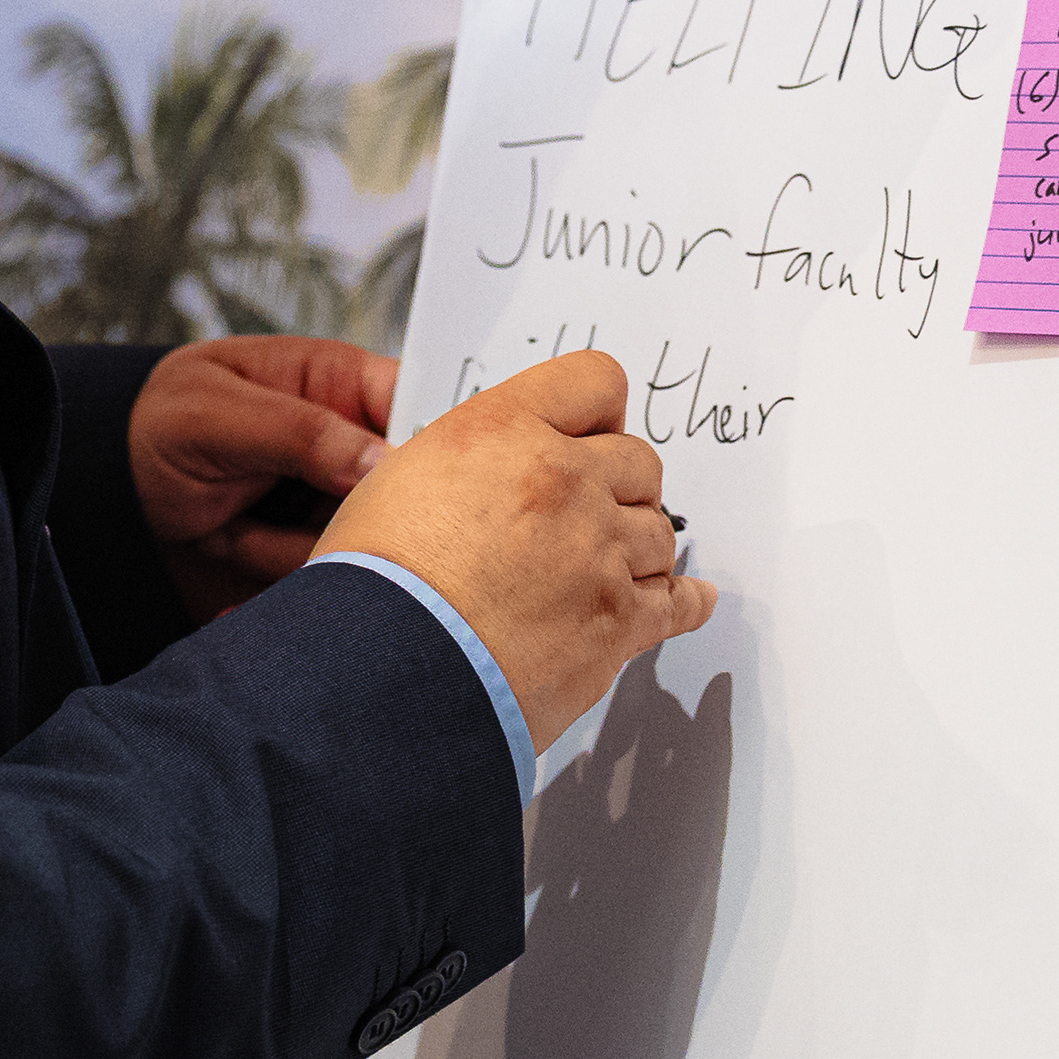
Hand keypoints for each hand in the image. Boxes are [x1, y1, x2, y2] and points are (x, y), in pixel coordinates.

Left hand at [128, 334, 397, 616]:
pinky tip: (227, 547)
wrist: (107, 501)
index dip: (429, 444)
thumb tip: (382, 462)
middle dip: (347, 516)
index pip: (425, 404)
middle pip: (406, 492)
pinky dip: (272, 577)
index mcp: (341, 385)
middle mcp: (351, 448)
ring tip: (228, 526)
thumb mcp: (214, 414)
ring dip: (291, 550)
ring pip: (368, 548)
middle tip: (291, 513)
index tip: (392, 480)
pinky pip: (330, 583)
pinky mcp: (315, 555)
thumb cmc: (157, 427)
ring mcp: (335, 506)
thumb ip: (300, 431)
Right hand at [318, 350, 715, 750]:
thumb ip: (469, 462)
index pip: (595, 380)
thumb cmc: (372, 588)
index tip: (595, 433)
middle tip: (594, 512)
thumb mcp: (400, 480)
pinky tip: (686, 600)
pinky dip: (685, 602)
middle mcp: (562, 478)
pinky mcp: (618, 621)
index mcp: (504, 429)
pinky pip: (678, 602)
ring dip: (637, 549)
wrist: (380, 677)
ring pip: (659, 531)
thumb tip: (494, 473)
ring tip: (607, 568)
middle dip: (620, 485)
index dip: (597, 411)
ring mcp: (598, 549)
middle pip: (640, 459)